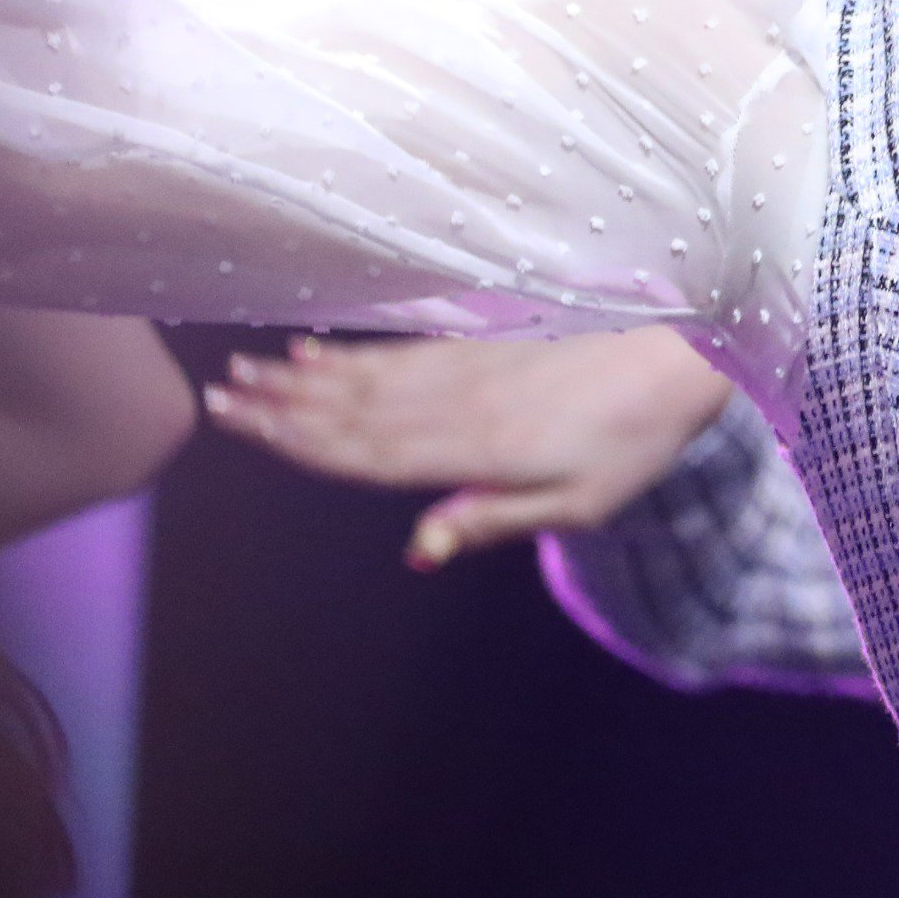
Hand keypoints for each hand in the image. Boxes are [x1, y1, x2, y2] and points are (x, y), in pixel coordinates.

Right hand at [201, 326, 737, 569]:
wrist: (681, 353)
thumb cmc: (634, 441)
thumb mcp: (576, 504)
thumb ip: (489, 520)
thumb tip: (417, 552)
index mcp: (473, 449)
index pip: (366, 451)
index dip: (299, 442)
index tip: (241, 427)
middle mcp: (458, 403)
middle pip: (352, 409)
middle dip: (282, 406)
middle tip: (217, 396)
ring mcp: (469, 368)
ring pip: (370, 376)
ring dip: (305, 375)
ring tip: (249, 367)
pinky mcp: (486, 346)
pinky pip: (404, 350)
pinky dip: (356, 351)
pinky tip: (322, 346)